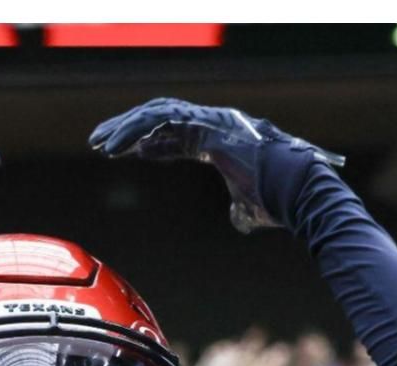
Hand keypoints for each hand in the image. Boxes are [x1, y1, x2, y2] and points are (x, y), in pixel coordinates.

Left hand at [89, 98, 343, 233]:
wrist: (297, 193)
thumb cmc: (278, 203)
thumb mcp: (252, 210)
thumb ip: (240, 212)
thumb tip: (239, 221)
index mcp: (219, 140)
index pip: (176, 134)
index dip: (149, 143)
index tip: (124, 152)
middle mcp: (213, 124)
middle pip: (160, 118)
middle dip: (127, 129)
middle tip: (99, 143)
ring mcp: (211, 120)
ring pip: (156, 114)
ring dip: (124, 128)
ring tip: (99, 143)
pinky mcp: (208, 123)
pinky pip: (162, 120)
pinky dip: (136, 131)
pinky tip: (117, 147)